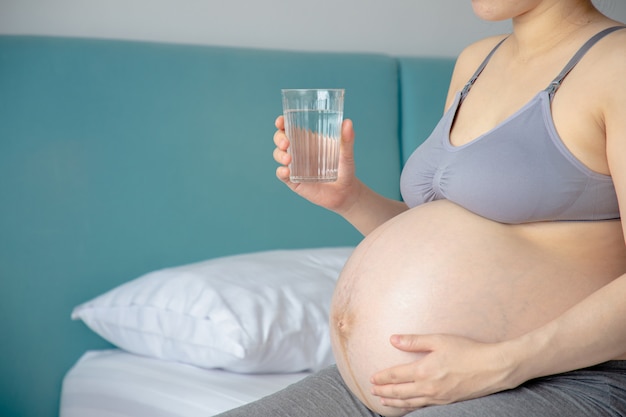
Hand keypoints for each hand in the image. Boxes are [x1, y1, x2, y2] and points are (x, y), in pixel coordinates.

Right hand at [273, 115, 360, 212]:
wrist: (345, 192)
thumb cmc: (345, 169)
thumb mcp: (346, 154)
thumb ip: (347, 139)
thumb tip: (348, 122)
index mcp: (307, 140)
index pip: (289, 127)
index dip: (281, 123)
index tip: (280, 121)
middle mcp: (298, 151)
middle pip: (280, 140)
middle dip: (279, 139)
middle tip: (286, 143)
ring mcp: (294, 166)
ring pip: (278, 155)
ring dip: (279, 155)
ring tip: (288, 159)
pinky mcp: (294, 180)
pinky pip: (282, 175)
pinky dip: (281, 172)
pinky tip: (286, 172)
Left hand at [370, 334, 514, 410]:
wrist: (493, 368)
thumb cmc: (467, 350)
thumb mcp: (439, 340)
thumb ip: (414, 341)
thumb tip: (393, 339)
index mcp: (424, 370)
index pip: (395, 376)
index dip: (382, 377)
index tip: (372, 377)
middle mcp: (428, 387)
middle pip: (399, 392)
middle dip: (383, 391)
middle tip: (372, 390)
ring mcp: (438, 397)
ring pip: (409, 402)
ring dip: (394, 402)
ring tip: (383, 401)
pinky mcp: (446, 402)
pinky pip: (423, 406)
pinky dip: (410, 407)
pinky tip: (407, 405)